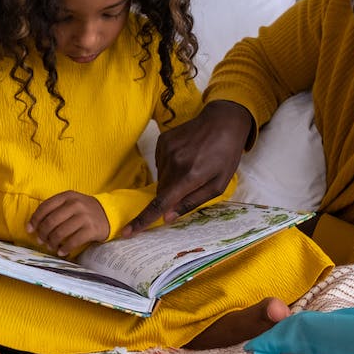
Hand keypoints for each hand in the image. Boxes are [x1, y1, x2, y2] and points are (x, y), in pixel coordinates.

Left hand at [27, 191, 109, 256]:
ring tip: (51, 247)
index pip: (45, 207)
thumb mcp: (70, 203)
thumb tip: (32, 227)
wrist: (107, 214)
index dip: (35, 220)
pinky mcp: (92, 229)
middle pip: (51, 221)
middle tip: (41, 241)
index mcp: (67, 196)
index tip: (30, 230)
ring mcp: (84, 217)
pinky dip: (65, 249)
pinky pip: (73, 241)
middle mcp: (76, 204)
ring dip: (52, 243)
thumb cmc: (83, 210)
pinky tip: (61, 252)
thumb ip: (53, 210)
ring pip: (60, 233)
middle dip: (43, 234)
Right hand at [126, 100, 253, 235]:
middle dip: (172, 196)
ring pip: (161, 178)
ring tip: (192, 166)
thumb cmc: (226, 155)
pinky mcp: (163, 141)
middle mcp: (175, 162)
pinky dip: (170, 167)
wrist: (223, 121)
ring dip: (172, 180)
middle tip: (191, 184)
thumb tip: (167, 217)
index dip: (143, 220)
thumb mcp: (219, 184)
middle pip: (162, 192)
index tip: (127, 232)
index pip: (161, 203)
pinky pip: (160, 164)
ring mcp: (167, 149)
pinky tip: (186, 157)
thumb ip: (192, 202)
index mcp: (191, 175)